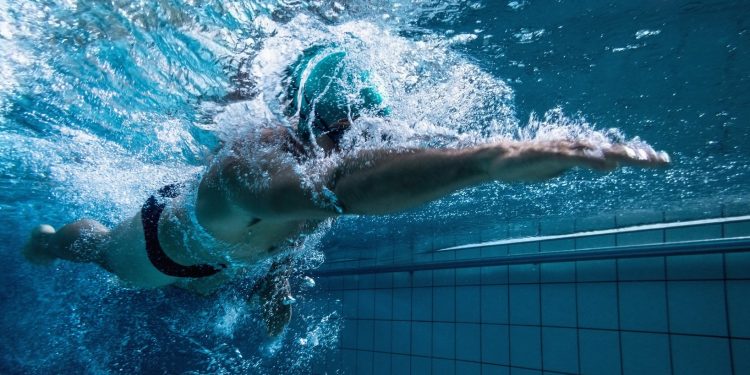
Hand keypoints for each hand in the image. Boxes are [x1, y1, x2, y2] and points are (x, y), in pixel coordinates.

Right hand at [485, 140, 669, 181]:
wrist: (499, 160)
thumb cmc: (531, 164)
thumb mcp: (564, 168)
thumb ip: (586, 165)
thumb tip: (610, 165)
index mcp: (581, 151)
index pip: (614, 152)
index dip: (637, 155)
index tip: (662, 160)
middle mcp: (576, 147)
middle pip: (613, 150)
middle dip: (638, 155)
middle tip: (663, 161)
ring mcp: (563, 150)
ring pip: (597, 151)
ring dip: (620, 154)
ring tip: (642, 159)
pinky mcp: (550, 155)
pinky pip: (574, 158)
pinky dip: (591, 161)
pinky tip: (607, 165)